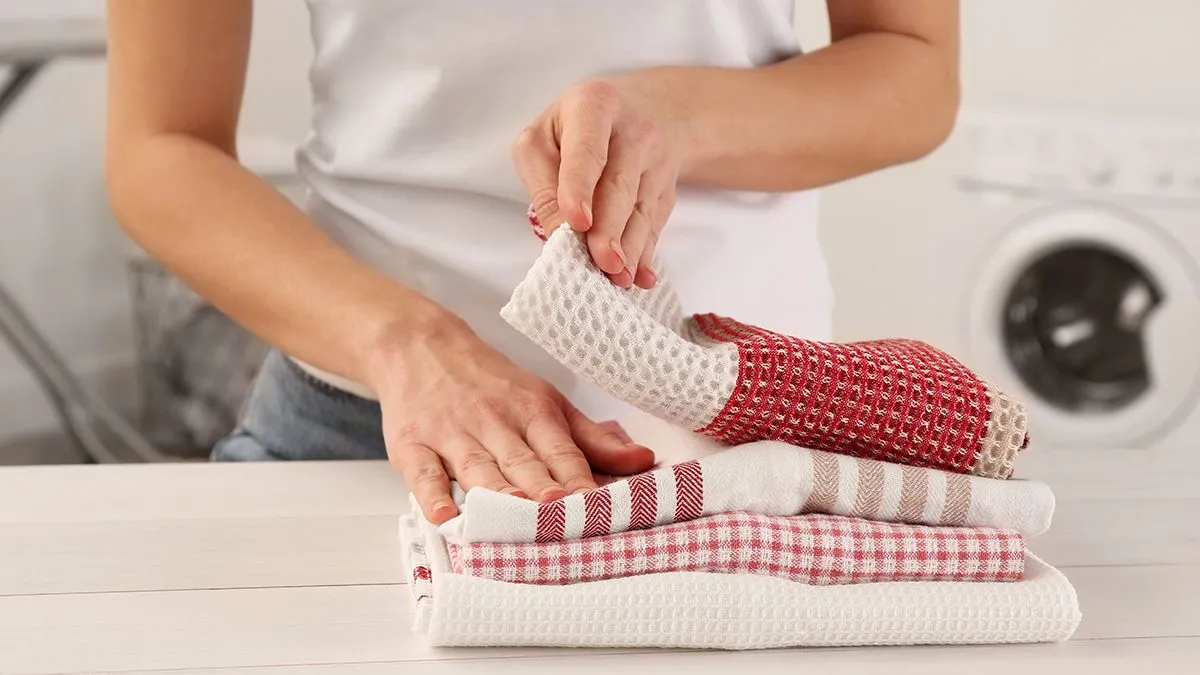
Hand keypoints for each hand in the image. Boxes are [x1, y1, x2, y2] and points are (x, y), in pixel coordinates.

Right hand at [371, 317, 655, 523]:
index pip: (563, 453)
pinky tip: (445, 519)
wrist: (422, 346)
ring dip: (499, 495)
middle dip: (545, 493)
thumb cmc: (492, 384)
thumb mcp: (547, 401)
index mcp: (534, 411)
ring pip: (479, 469)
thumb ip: (593, 439)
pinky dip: (432, 496)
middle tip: (565, 521)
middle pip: (524, 464)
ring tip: (515, 523)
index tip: (602, 513)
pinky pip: (424, 473)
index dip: (581, 483)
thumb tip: (645, 462)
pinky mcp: (414, 446)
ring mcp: (453, 434)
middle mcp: (496, 422)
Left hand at [513, 77, 683, 289]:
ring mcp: (656, 162)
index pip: (587, 149)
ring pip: (641, 210)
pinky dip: (646, 253)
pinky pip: (655, 225)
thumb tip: (555, 234)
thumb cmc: (578, 126)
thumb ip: (543, 181)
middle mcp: (633, 131)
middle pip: (619, 186)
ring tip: (617, 277)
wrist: (648, 109)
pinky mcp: (667, 190)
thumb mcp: (546, 135)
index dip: (580, 185)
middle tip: (601, 261)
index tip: (577, 221)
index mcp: (593, 106)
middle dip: (609, 227)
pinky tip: (641, 276)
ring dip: (629, 248)